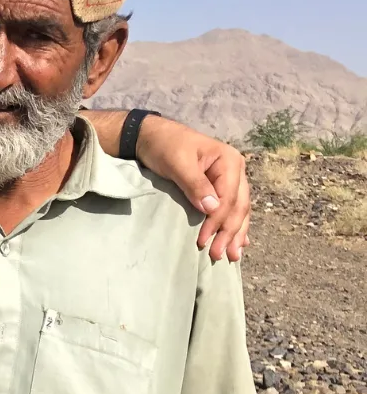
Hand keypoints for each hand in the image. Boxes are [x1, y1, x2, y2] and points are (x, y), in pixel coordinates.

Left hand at [134, 116, 251, 261]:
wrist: (154, 137)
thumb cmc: (165, 147)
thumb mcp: (178, 163)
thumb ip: (195, 185)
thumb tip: (212, 208)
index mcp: (229, 161)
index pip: (228, 198)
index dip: (217, 221)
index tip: (204, 241)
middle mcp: (235, 170)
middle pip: (238, 206)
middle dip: (229, 233)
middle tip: (219, 256)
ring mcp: (230, 178)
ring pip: (239, 210)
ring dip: (235, 233)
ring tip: (231, 255)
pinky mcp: (221, 186)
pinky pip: (233, 208)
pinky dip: (235, 225)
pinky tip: (239, 241)